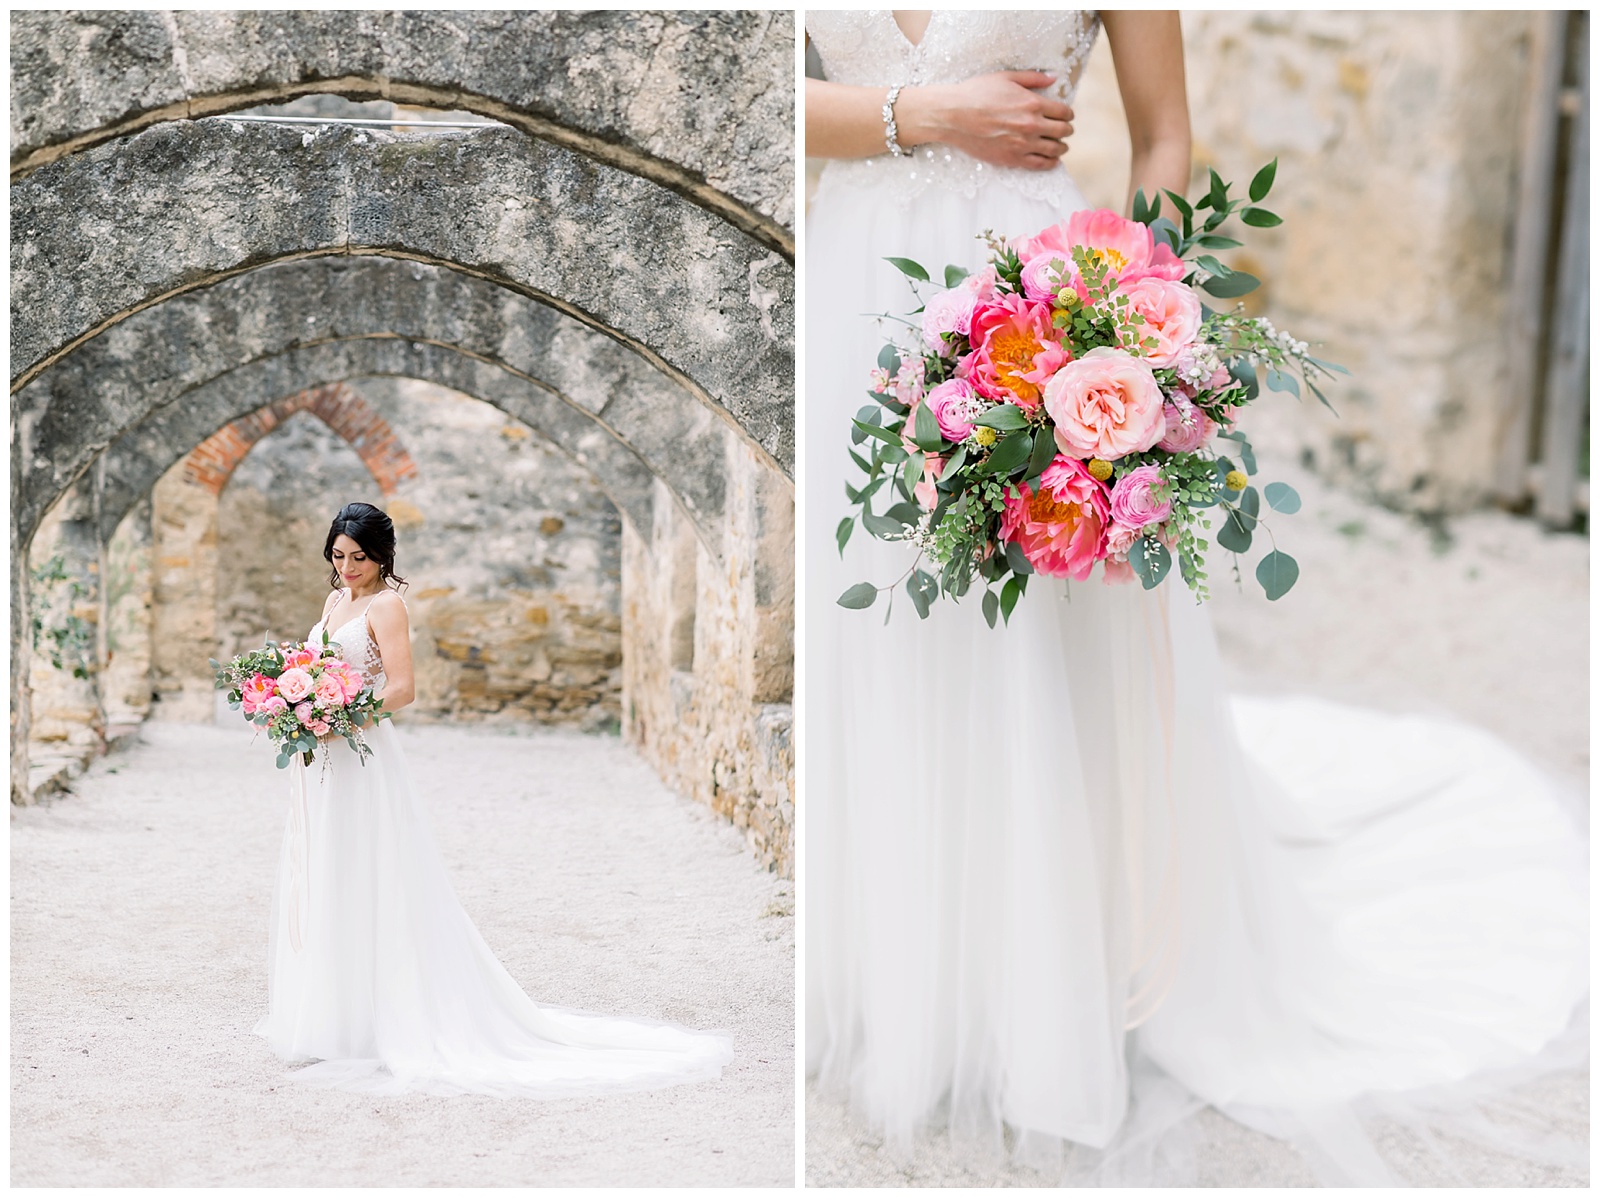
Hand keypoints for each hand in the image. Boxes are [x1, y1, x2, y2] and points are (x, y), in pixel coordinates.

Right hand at [899, 71, 1074, 170]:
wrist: (953, 116)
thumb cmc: (977, 93)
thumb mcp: (1005, 77)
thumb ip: (1032, 78)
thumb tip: (1054, 78)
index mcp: (1033, 103)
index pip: (1064, 111)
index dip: (1068, 113)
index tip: (1066, 115)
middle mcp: (1031, 125)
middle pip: (1063, 131)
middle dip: (1067, 130)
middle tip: (1065, 130)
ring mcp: (1023, 144)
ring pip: (1055, 150)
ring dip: (1061, 147)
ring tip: (1060, 146)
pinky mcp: (1012, 159)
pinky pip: (1040, 165)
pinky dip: (1050, 163)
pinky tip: (1052, 161)